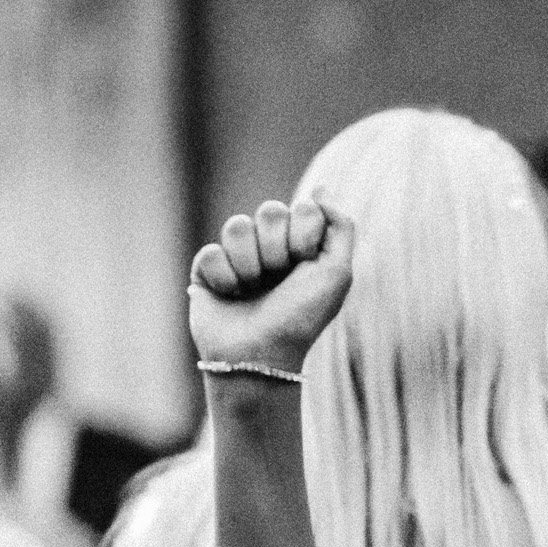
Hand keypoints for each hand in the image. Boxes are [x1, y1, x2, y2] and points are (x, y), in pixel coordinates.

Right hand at [188, 196, 354, 373]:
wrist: (260, 356)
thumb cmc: (301, 318)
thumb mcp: (337, 274)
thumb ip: (340, 226)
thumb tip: (321, 190)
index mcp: (301, 245)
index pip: (302, 208)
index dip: (303, 236)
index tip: (304, 265)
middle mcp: (270, 247)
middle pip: (269, 211)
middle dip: (276, 248)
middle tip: (277, 278)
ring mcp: (237, 257)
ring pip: (236, 226)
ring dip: (249, 264)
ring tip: (252, 291)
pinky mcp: (207, 271)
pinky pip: (211, 252)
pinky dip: (224, 279)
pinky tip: (229, 297)